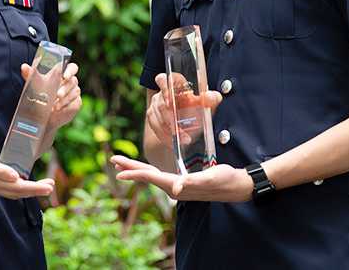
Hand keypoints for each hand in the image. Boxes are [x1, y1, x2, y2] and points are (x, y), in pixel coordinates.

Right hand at [0, 138, 53, 198]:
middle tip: (51, 186)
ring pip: (13, 192)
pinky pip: (6, 189)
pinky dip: (18, 188)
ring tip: (42, 185)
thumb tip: (16, 178)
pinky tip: (22, 182)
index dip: (35, 188)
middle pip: (18, 192)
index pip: (19, 188)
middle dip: (35, 190)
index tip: (49, 187)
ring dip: (28, 190)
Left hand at [22, 60, 81, 130]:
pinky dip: (65, 105)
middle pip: (73, 81)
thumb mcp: (34, 84)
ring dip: (64, 99)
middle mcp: (71, 82)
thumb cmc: (39, 95)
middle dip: (65, 88)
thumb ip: (30, 75)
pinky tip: (57, 109)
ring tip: (54, 106)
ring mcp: (74, 92)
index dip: (70, 71)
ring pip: (74, 92)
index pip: (72, 68)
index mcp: (63, 73)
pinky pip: (74, 102)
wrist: (41, 115)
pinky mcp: (76, 103)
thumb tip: (24, 66)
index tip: (64, 76)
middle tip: (58, 94)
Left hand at [108, 155, 253, 202]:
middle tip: (113, 159)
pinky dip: (150, 171)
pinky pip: (160, 176)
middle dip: (130, 168)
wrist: (235, 187)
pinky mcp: (182, 182)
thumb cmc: (224, 180)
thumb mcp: (210, 178)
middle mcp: (173, 186)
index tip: (118, 171)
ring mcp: (177, 185)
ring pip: (152, 176)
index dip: (134, 173)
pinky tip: (148, 170)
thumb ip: (194, 181)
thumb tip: (177, 188)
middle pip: (147, 176)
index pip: (150, 177)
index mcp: (176, 185)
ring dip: (137, 169)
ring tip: (124, 164)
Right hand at [142, 71, 222, 155]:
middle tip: (180, 131)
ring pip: (157, 119)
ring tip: (184, 139)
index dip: (164, 87)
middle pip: (161, 105)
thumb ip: (211, 98)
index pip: (164, 79)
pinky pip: (156, 129)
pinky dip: (166, 138)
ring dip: (169, 131)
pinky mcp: (152, 119)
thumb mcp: (206, 102)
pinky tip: (175, 143)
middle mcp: (162, 93)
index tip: (169, 99)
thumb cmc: (197, 106)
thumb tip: (210, 97)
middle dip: (171, 120)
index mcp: (175, 84)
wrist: (189, 120)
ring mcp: (155, 106)